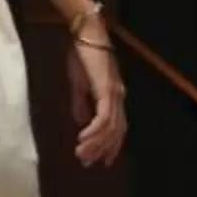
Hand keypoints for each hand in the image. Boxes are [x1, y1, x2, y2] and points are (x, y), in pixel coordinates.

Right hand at [67, 28, 126, 169]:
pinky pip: (104, 117)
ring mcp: (114, 93)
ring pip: (110, 128)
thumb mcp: (78, 82)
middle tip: (87, 163)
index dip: (110, 145)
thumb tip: (81, 122)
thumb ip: (80, 102)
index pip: (117, 127)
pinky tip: (83, 138)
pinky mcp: (106, 89)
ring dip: (96, 143)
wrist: (84, 33)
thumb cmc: (81, 54)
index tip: (100, 160)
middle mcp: (118, 96)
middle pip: (116, 132)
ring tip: (81, 154)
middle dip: (102, 149)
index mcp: (113, 95)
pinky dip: (94, 131)